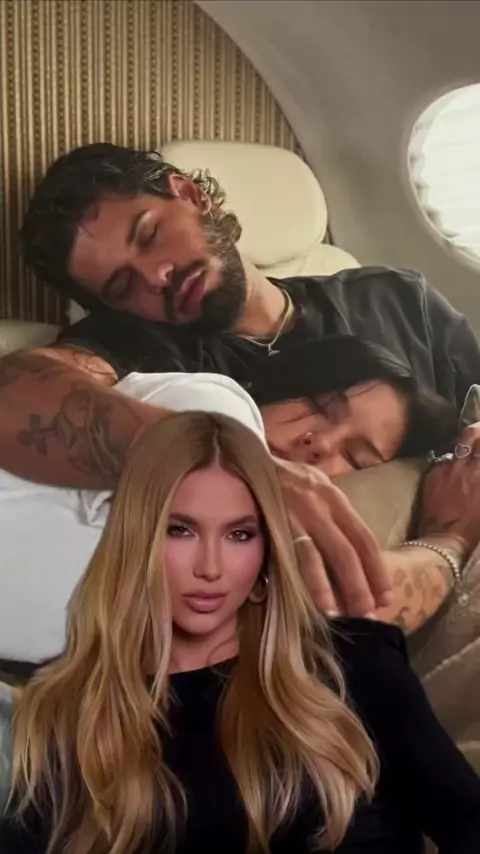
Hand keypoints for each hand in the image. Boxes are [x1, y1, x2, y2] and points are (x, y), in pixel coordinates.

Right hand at [273, 457, 391, 616]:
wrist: (246, 462)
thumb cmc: (283, 478)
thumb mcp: (314, 487)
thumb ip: (332, 513)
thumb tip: (351, 548)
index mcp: (333, 498)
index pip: (364, 537)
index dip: (377, 569)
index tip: (385, 596)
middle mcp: (320, 505)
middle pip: (349, 551)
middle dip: (362, 586)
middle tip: (370, 615)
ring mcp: (298, 515)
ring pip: (326, 556)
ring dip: (339, 589)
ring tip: (346, 616)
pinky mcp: (276, 524)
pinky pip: (297, 558)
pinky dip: (312, 582)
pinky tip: (318, 602)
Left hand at [418, 421, 479, 551]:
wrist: (446, 539)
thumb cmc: (476, 528)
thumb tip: (477, 471)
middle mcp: (470, 465)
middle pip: (473, 433)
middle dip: (478, 430)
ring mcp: (449, 467)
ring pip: (458, 444)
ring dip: (466, 444)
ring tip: (469, 448)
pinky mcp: (433, 473)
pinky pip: (443, 460)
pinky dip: (450, 463)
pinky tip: (451, 471)